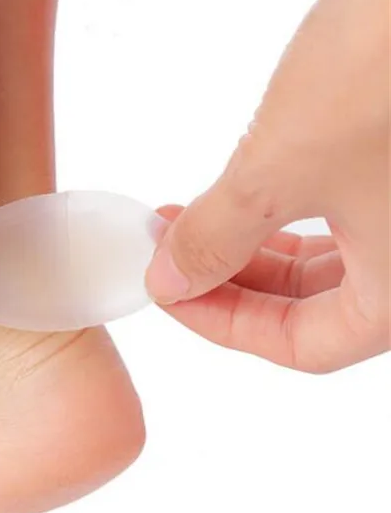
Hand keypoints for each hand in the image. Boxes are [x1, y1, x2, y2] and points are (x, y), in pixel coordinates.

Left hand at [146, 0, 389, 372]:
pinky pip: (343, 206)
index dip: (224, 326)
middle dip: (230, 277)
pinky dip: (285, 203)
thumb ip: (219, 236)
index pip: (305, 346)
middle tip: (170, 251)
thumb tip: (170, 281)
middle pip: (314, 304)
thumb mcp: (283, 167)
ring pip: (328, 256)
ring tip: (186, 216)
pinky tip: (243, 181)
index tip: (168, 293)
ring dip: (250, 240)